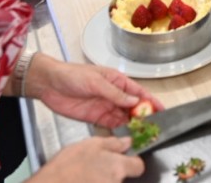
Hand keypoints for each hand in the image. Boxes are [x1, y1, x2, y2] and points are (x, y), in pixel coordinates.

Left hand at [28, 55, 163, 127]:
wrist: (49, 84)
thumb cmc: (72, 75)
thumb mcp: (96, 82)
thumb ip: (115, 93)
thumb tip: (135, 100)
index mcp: (117, 81)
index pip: (139, 92)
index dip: (151, 101)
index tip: (162, 109)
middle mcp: (114, 95)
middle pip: (134, 107)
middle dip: (143, 116)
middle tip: (152, 126)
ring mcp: (105, 107)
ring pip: (124, 117)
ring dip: (132, 125)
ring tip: (140, 133)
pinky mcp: (95, 118)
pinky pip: (111, 125)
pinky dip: (119, 130)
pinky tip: (124, 135)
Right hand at [28, 136, 142, 182]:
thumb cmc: (65, 167)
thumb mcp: (89, 145)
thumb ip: (113, 143)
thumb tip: (128, 142)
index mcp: (118, 167)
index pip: (138, 167)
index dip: (131, 163)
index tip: (124, 161)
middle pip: (121, 179)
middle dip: (111, 175)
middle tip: (93, 171)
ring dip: (100, 181)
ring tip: (83, 178)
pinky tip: (81, 182)